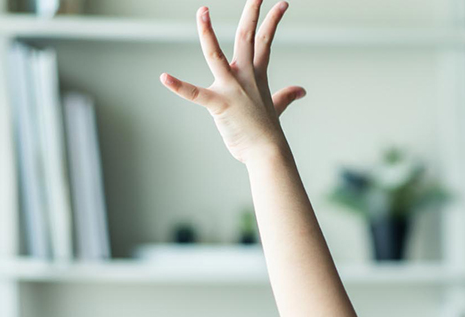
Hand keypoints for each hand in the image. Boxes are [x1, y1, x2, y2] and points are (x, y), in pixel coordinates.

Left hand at [160, 2, 305, 164]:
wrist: (267, 153)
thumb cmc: (267, 133)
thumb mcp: (277, 108)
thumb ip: (286, 96)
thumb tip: (300, 91)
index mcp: (256, 76)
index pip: (265, 41)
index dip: (273, 20)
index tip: (281, 3)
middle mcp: (245, 77)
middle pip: (247, 37)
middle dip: (251, 13)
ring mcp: (231, 89)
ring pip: (216, 55)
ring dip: (208, 33)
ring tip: (203, 11)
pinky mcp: (219, 104)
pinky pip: (196, 94)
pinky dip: (179, 86)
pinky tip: (164, 77)